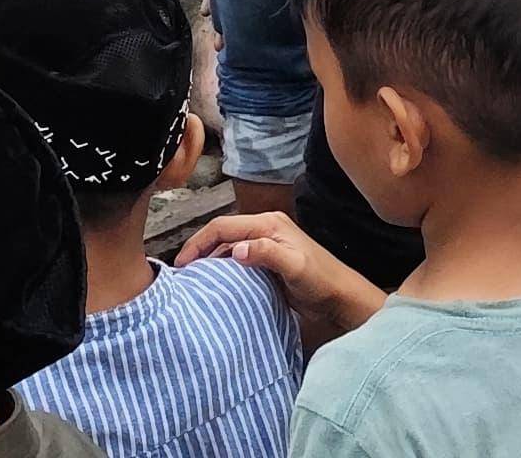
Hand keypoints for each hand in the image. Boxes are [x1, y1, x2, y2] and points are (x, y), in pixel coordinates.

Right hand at [179, 212, 384, 341]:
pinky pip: (237, 260)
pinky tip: (214, 283)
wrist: (339, 296)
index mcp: (268, 224)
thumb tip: (236, 250)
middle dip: (199, 248)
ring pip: (228, 247)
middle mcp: (264, 229)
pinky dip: (222, 268)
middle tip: (181, 272)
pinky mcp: (267, 261)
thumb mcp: (295, 265)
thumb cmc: (321, 279)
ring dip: (209, 259)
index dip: (200, 241)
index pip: (223, 226)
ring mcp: (265, 245)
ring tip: (192, 278)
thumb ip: (267, 253)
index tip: (183, 263)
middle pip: (222, 233)